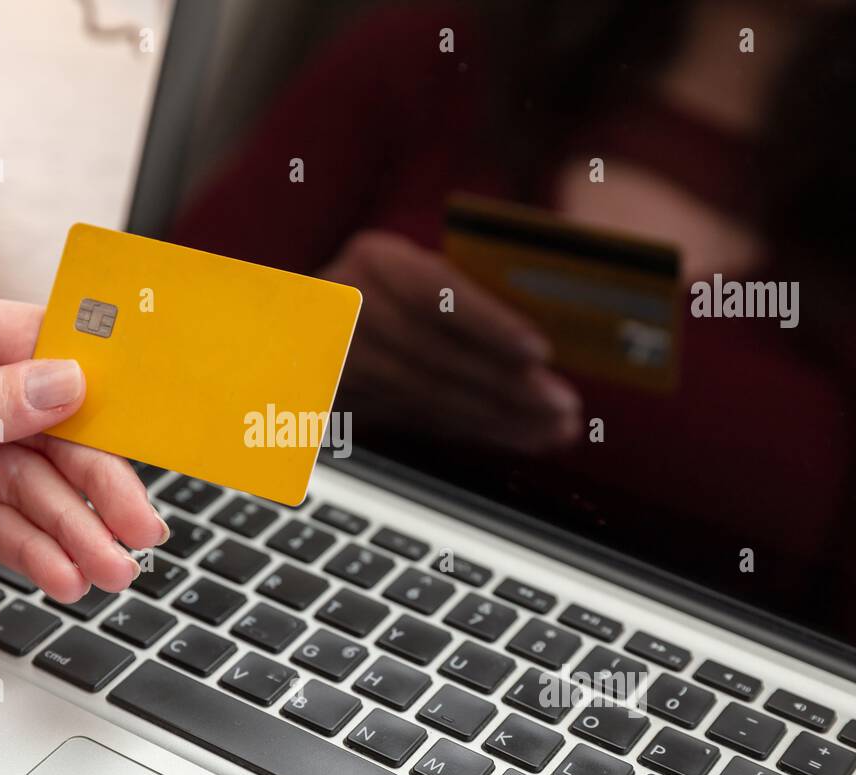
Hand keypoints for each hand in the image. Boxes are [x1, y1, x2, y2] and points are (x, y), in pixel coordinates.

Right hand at [320, 231, 580, 452]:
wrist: (294, 329)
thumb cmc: (379, 291)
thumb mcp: (414, 269)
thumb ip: (462, 290)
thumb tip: (544, 331)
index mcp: (376, 260)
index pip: (434, 292)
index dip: (488, 323)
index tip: (539, 350)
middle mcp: (350, 308)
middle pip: (437, 354)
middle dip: (507, 385)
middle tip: (561, 403)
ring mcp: (339, 361)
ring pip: (431, 396)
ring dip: (499, 417)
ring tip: (551, 427)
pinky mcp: (345, 404)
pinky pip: (422, 419)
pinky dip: (475, 429)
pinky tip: (516, 434)